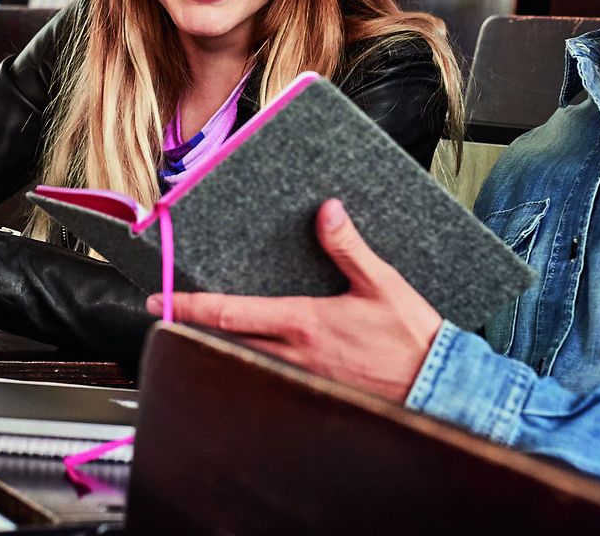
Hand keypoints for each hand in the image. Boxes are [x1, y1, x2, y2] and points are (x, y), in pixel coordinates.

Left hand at [149, 200, 442, 402]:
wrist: (438, 386)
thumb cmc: (411, 337)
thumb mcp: (381, 283)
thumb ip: (348, 248)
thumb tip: (327, 211)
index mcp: (305, 324)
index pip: (233, 313)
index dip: (191, 306)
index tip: (161, 299)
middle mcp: (295, 354)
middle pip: (226, 340)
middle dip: (190, 325)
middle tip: (164, 311)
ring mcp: (302, 376)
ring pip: (244, 358)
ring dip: (216, 343)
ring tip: (193, 326)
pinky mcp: (315, 388)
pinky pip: (269, 372)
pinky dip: (247, 359)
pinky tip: (242, 350)